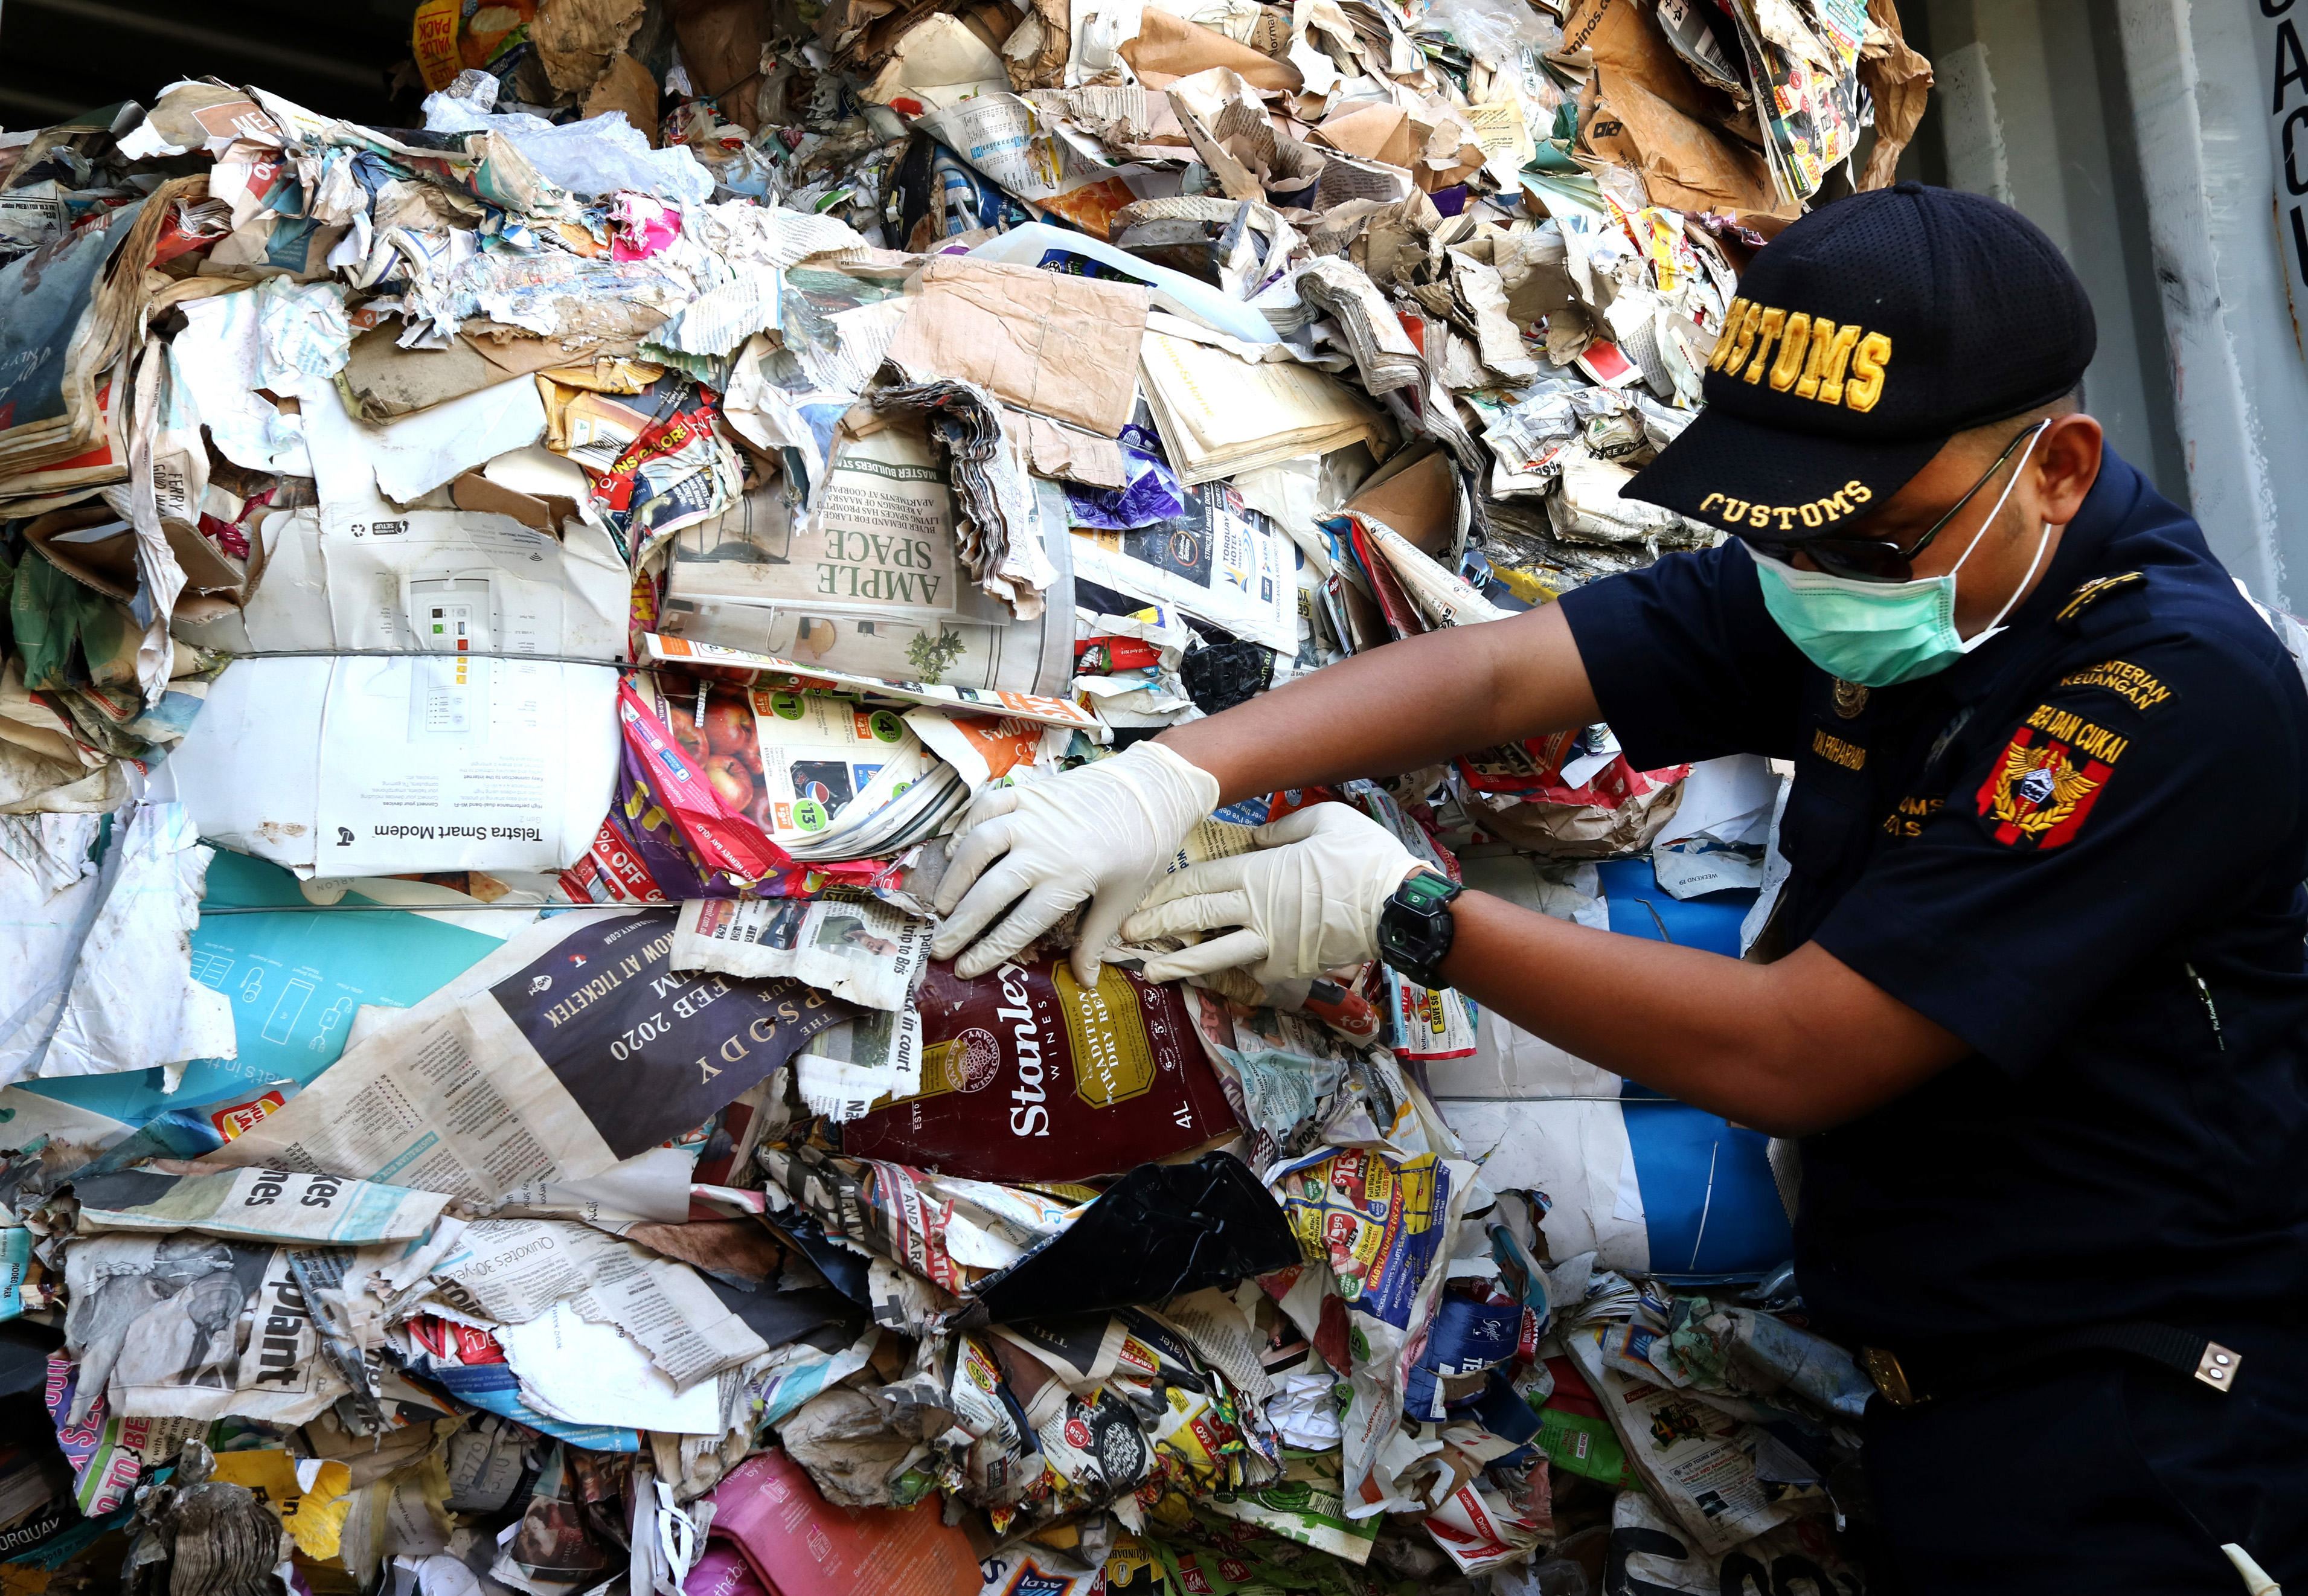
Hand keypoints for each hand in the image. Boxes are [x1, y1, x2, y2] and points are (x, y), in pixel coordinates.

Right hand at [930, 740, 1219, 982]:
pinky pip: (986, 807)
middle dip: (960, 924)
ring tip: (943, 905)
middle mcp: (1043, 848)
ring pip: (978, 846)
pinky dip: (966, 826)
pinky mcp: (1028, 791)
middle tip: (939, 946)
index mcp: (1069, 880)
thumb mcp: (1123, 898)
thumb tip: (1086, 983)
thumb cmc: (1142, 848)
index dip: (988, 951)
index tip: (965, 968)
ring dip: (955, 877)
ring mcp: (1031, 815)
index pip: (1018, 924)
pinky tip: (956, 849)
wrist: (1153, 789)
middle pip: (989, 891)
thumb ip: (1095, 939)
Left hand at [1121, 804, 1420, 987]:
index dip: (1166, 889)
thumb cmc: (1364, 857)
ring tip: (1151, 973)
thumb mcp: (1325, 820)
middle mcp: (1255, 908)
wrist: (1396, 907)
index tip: (1142, 896)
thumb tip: (1258, 838)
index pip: (1198, 879)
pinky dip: (1236, 973)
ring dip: (1178, 964)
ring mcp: (1269, 943)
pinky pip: (1254, 970)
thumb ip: (1284, 827)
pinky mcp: (1288, 968)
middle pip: (1193, 916)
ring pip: (1213, 954)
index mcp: (1257, 870)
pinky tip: (1219, 978)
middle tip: (1125, 935)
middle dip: (1155, 925)